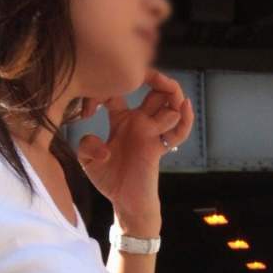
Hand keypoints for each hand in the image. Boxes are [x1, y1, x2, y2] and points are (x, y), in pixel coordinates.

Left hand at [76, 69, 193, 227]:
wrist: (125, 201)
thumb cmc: (109, 179)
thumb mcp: (88, 161)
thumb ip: (86, 146)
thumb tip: (102, 144)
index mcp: (120, 120)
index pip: (117, 92)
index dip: (106, 88)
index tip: (91, 102)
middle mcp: (139, 122)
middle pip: (153, 90)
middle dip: (153, 77)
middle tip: (146, 71)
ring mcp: (151, 133)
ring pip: (169, 104)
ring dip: (172, 92)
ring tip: (168, 86)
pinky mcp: (158, 147)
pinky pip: (178, 131)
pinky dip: (185, 118)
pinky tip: (184, 106)